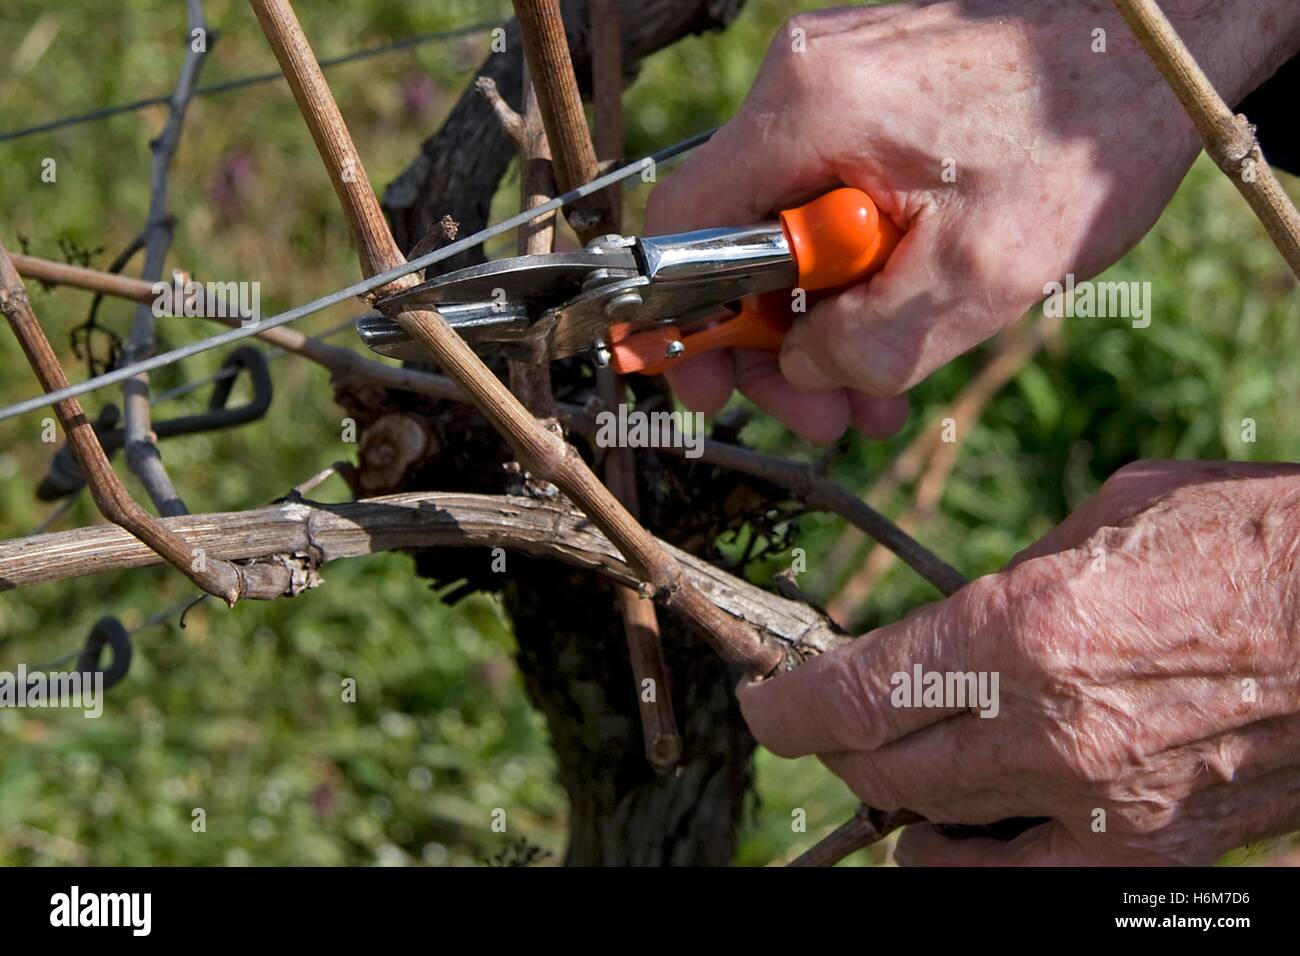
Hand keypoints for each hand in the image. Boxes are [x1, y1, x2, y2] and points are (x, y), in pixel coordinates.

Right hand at [645, 0, 1298, 442]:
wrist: (1157, 49)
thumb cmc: (1083, 141)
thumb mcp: (979, 274)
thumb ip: (868, 344)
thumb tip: (803, 372)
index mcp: (804, 114)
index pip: (682, 229)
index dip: (682, 324)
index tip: (710, 390)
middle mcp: (799, 88)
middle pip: (732, 244)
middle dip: (777, 348)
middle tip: (826, 422)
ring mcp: (833, 89)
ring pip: (787, 234)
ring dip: (827, 325)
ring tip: (878, 398)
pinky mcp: (870, 101)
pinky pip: (832, 205)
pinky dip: (859, 275)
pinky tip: (904, 328)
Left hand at [740, 461, 1299, 863]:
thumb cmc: (1251, 539)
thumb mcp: (1110, 515)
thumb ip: (1015, 578)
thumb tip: (960, 618)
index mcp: (1022, 629)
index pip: (852, 697)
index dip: (787, 708)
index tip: (764, 702)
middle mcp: (1046, 730)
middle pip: (879, 770)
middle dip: (836, 748)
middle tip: (827, 722)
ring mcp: (1097, 808)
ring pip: (933, 838)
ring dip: (894, 805)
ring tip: (895, 769)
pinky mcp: (1148, 857)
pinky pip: (1018, 883)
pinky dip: (969, 860)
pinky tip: (966, 829)